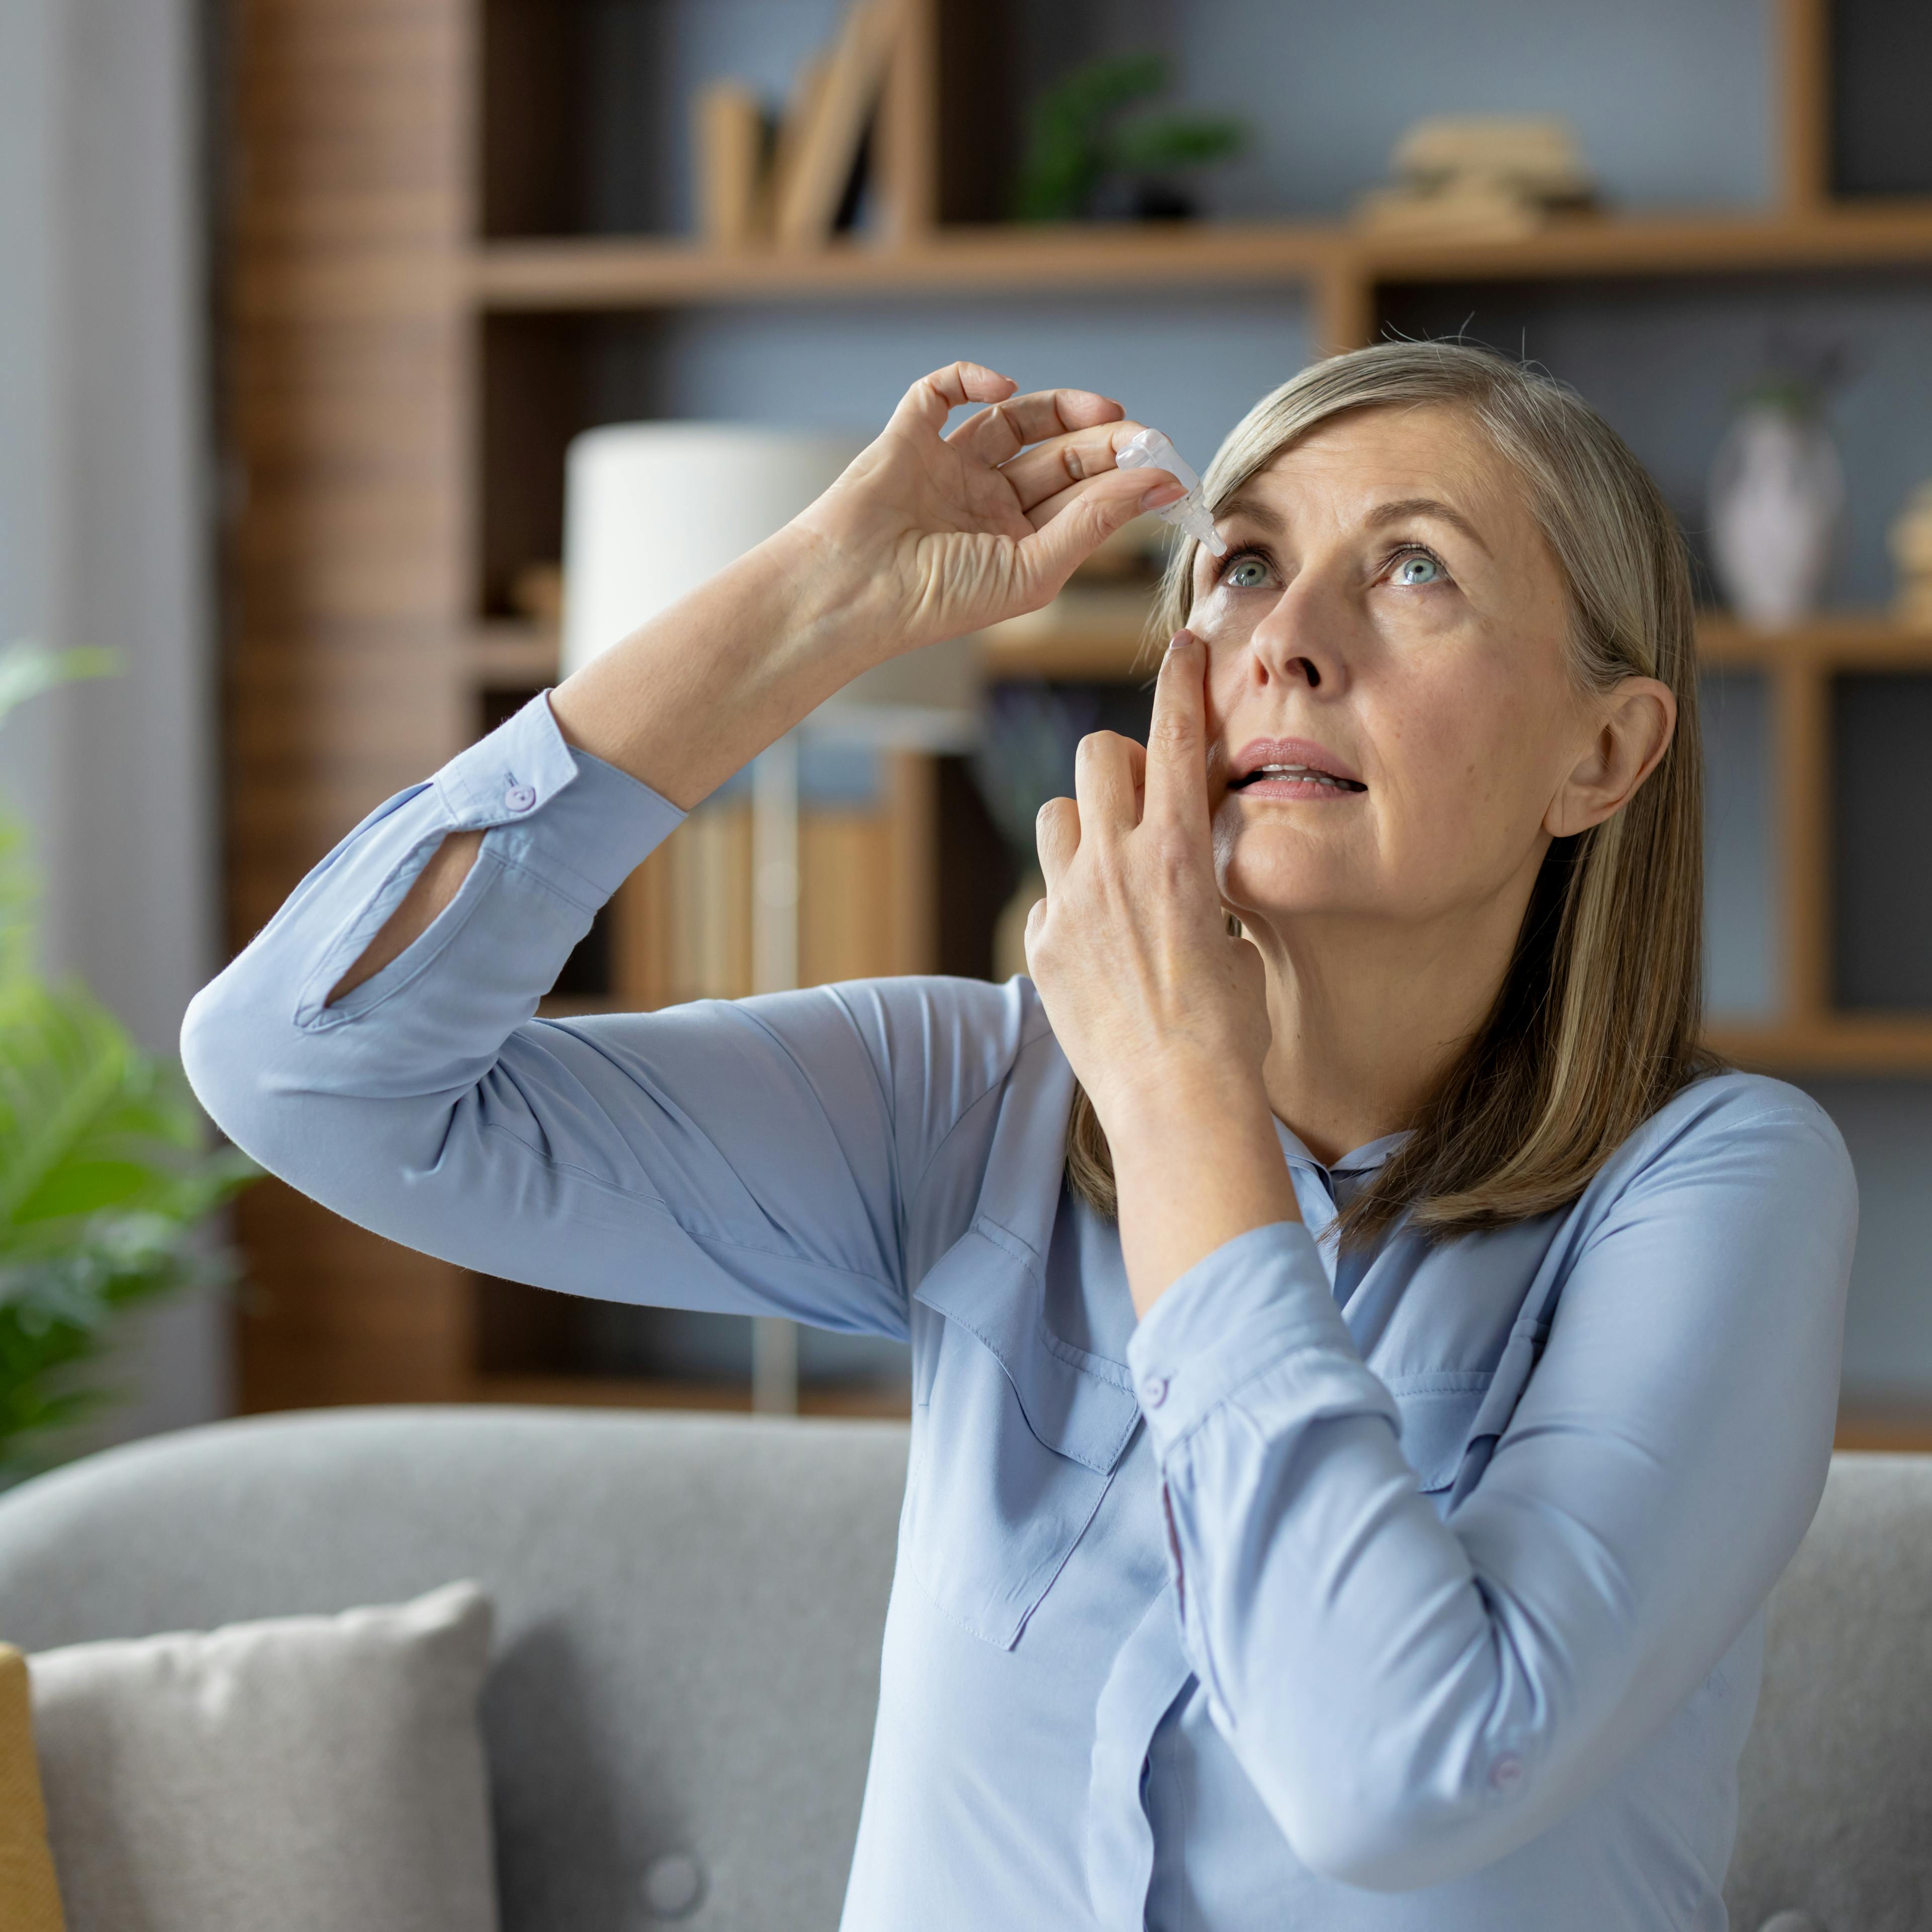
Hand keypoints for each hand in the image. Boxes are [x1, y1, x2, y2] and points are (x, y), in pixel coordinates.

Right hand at [789, 361, 1184, 654]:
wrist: (852, 593)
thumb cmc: (937, 599)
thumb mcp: (1032, 569)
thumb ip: (1094, 523)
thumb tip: (1162, 484)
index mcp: (1017, 542)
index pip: (1084, 500)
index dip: (1126, 480)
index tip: (1169, 470)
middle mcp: (987, 502)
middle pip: (1059, 457)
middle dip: (1105, 444)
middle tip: (1143, 436)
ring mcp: (949, 467)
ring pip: (1015, 419)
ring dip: (1061, 409)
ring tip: (1103, 413)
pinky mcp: (909, 437)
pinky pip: (943, 392)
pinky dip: (972, 378)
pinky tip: (1001, 387)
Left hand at [1025, 631, 1296, 1308]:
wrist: (1179, 1102)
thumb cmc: (1229, 1030)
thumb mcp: (1234, 937)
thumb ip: (1202, 887)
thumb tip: (1192, 881)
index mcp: (1178, 852)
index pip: (1173, 736)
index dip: (1179, 680)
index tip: (1182, 646)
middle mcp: (1114, 866)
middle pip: (1094, 755)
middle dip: (1118, 764)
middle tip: (1141, 801)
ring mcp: (1067, 904)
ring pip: (1057, 817)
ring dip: (1083, 828)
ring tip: (1113, 872)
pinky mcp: (1039, 947)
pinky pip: (1046, 896)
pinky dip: (1068, 907)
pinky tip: (1099, 950)